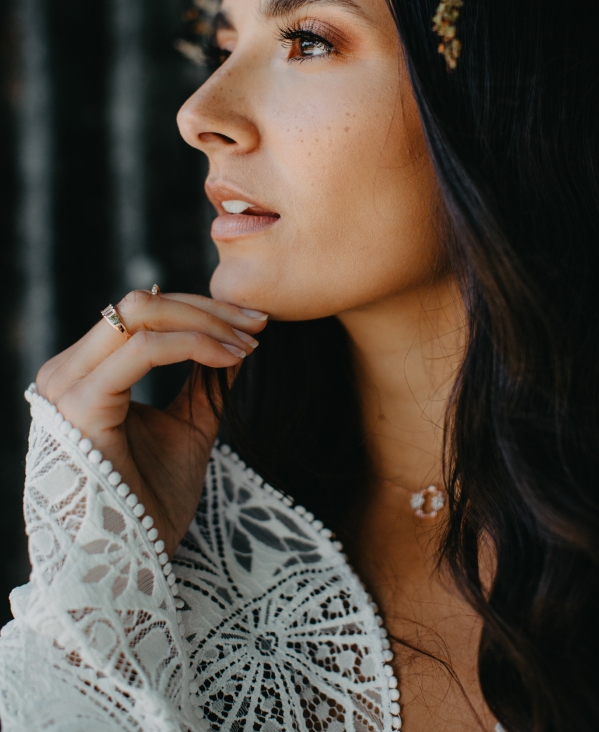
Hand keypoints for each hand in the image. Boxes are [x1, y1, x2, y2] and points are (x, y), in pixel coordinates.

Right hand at [36, 290, 267, 555]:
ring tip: (249, 344)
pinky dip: (195, 345)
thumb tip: (238, 337)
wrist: (125, 569)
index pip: (141, 312)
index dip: (200, 309)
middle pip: (141, 303)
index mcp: (83, 374)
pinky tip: (230, 359)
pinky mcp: (79, 405)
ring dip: (206, 323)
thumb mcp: (187, 428)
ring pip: (142, 315)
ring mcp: (67, 386)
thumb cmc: (150, 504)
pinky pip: (145, 351)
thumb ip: (204, 380)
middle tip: (258, 324)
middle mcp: (66, 372)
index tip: (253, 323)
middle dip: (208, 308)